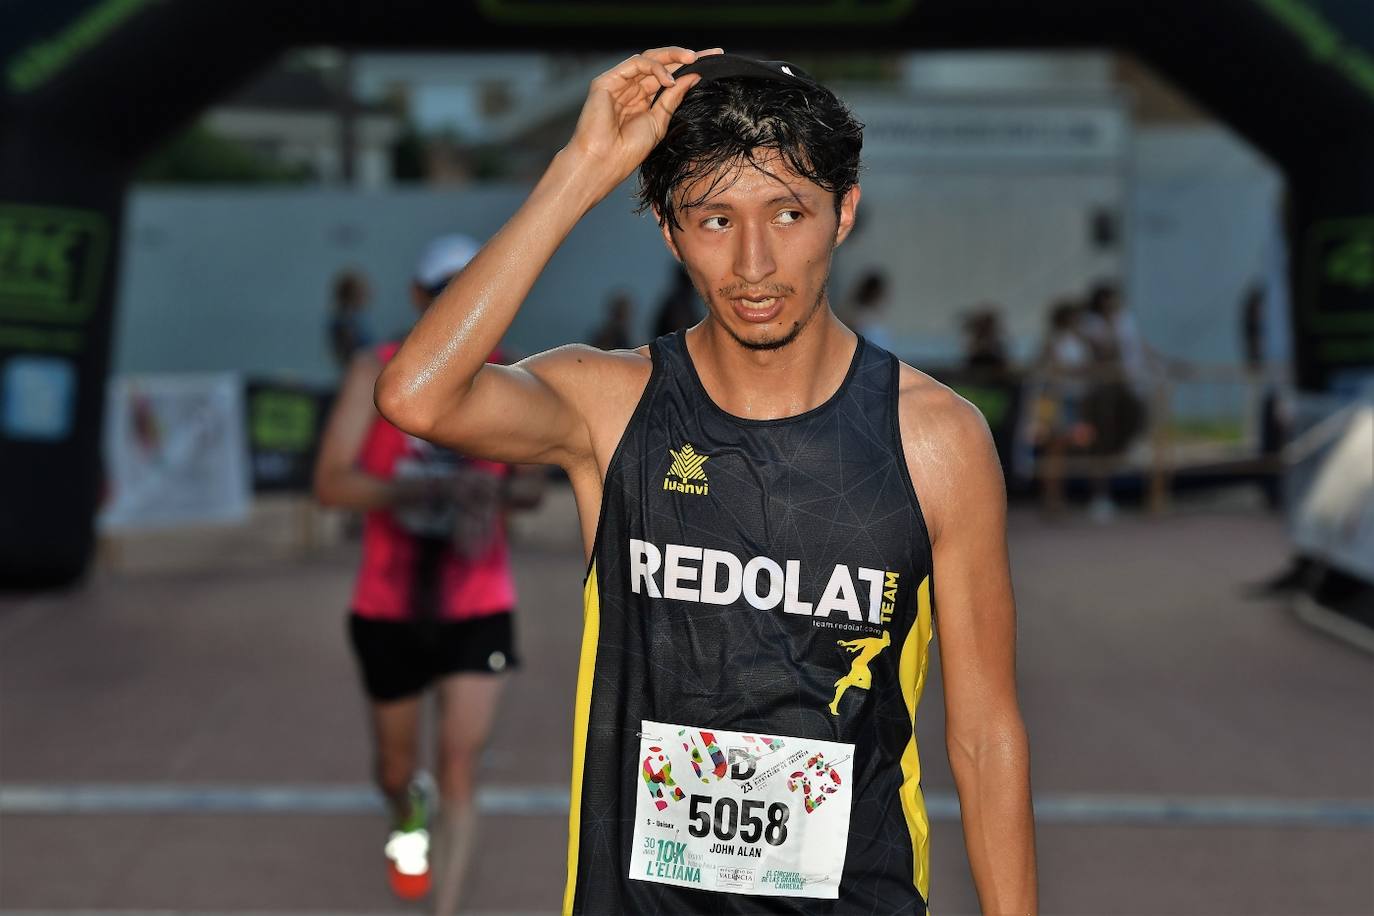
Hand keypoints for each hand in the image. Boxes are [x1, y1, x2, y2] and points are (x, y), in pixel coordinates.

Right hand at [566, 46, 722, 194]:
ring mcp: (618, 84)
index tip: (714, 63)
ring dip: (672, 56)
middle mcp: (631, 89)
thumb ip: (673, 98)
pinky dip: (655, 68)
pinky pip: (635, 64)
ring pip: (649, 58)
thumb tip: (693, 77)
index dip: (689, 69)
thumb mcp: (659, 122)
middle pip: (660, 64)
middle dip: (685, 56)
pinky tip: (668, 80)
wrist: (604, 162)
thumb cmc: (628, 151)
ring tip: (692, 60)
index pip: (668, 78)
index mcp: (642, 101)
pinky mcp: (606, 81)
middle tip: (710, 55)